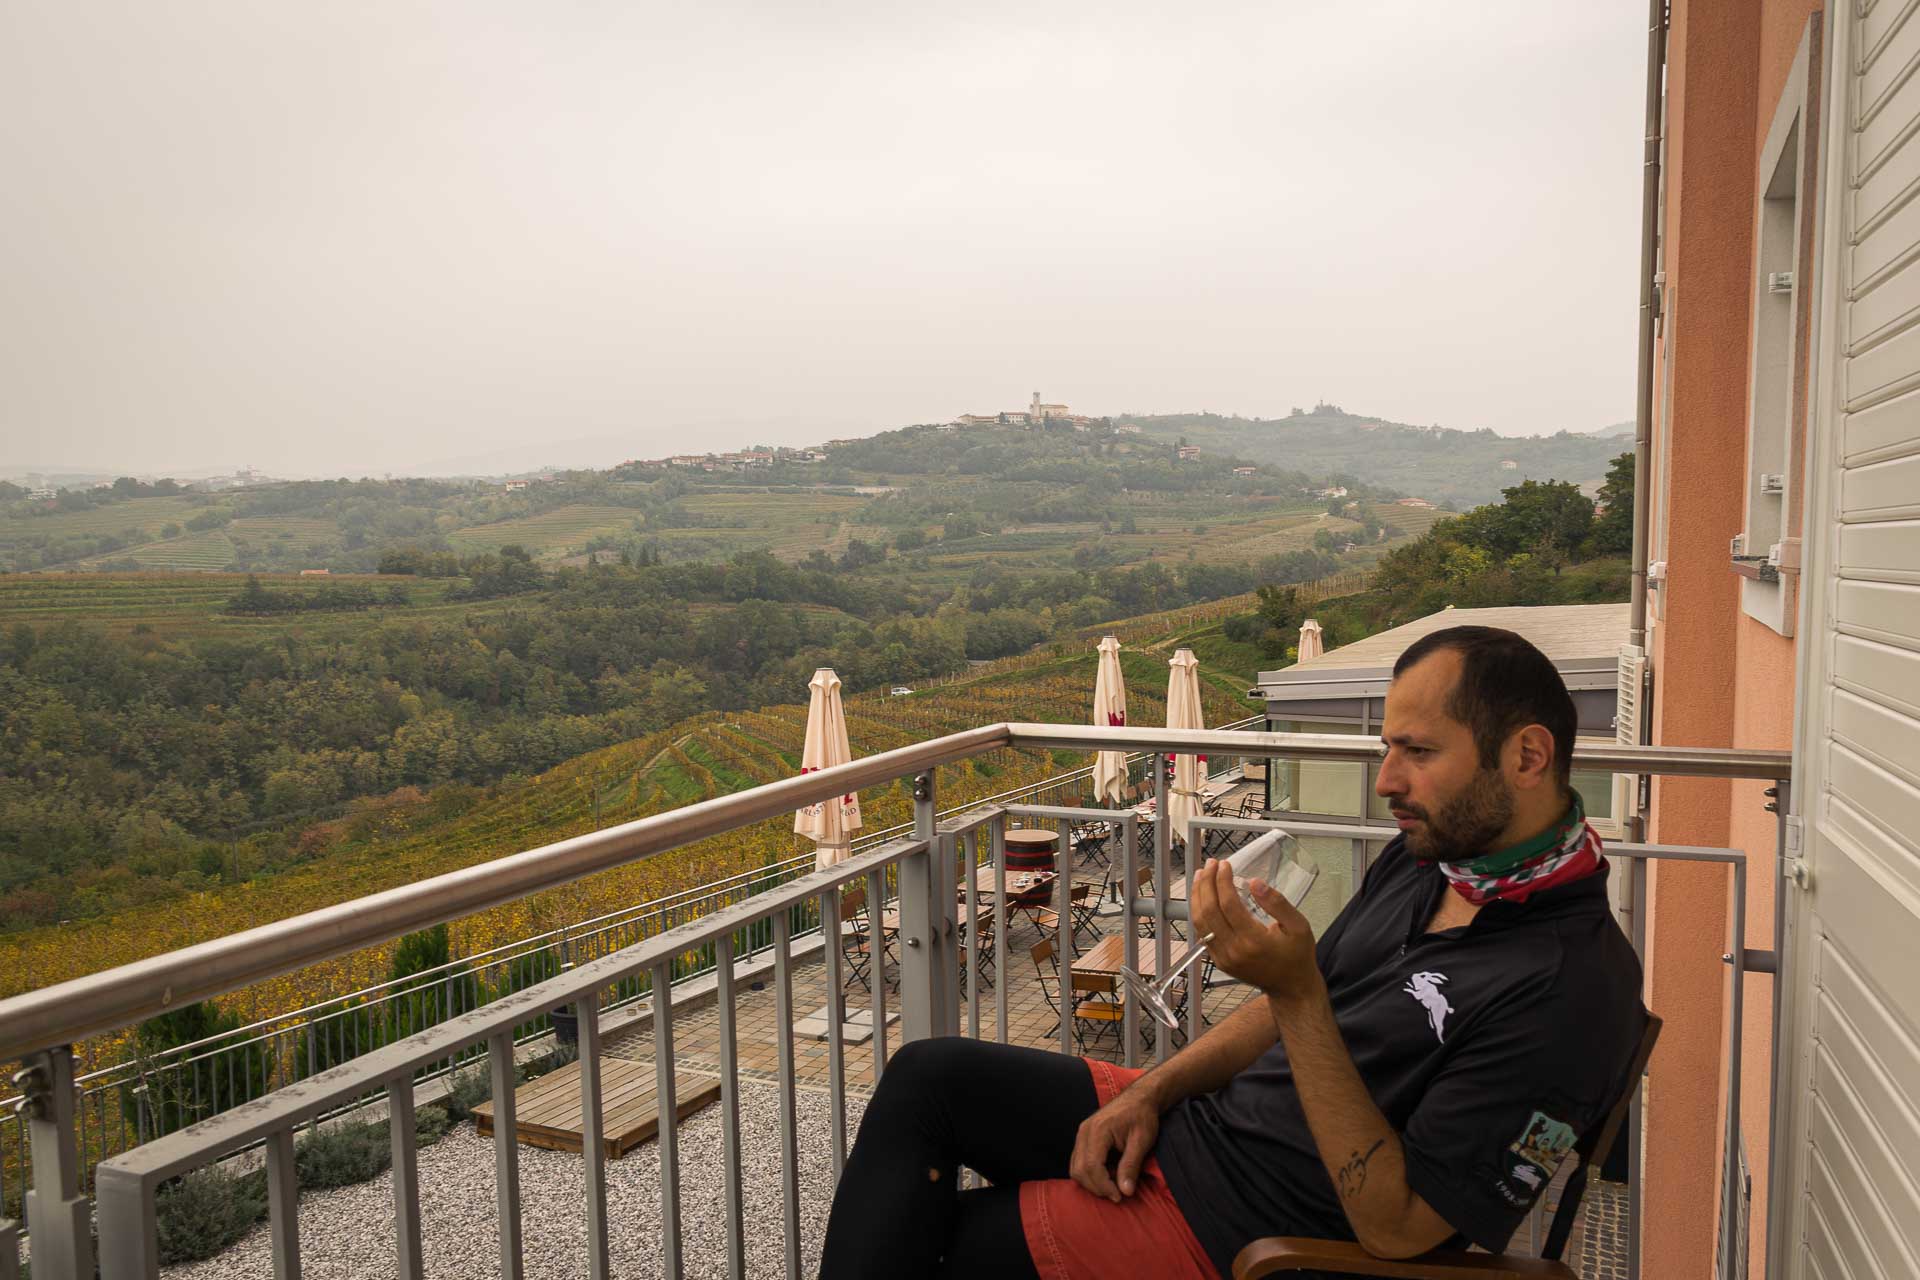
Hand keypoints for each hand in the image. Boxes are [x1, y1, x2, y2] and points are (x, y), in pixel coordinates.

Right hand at [1070, 1086, 1160, 1201]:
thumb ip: (1131, 1165)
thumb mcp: (1142, 1141)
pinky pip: (1078, 1162)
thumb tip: (1126, 1192)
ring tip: (1113, 1186)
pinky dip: (1090, 1174)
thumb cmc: (1142, 1116)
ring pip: (1075, 1168)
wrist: (1139, 1098)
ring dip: (1092, 1182)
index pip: (1091, 1165)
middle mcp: (1084, 1131)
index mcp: (1098, 1130)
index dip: (1103, 1186)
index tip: (1119, 1196)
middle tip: (1117, 1194)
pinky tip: (1107, 1176)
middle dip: (1097, 1187)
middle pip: (1079, 1169)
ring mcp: (1081, 1134)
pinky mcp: (1083, 1138)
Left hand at [1189, 859, 1319, 1002]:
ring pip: (1200, 922)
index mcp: (1255, 941)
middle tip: (1210, 865)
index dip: (1223, 881)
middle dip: (1207, 883)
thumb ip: (1277, 903)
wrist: (1291, 987)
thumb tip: (1255, 882)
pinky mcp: (1219, 961)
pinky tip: (1202, 897)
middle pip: (1209, 910)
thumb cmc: (1297, 956)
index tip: (1224, 865)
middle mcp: (1235, 950)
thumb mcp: (1299, 926)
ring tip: (1201, 875)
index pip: (1229, 905)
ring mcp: (1224, 958)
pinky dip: (1198, 912)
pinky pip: (1202, 933)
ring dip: (1198, 895)